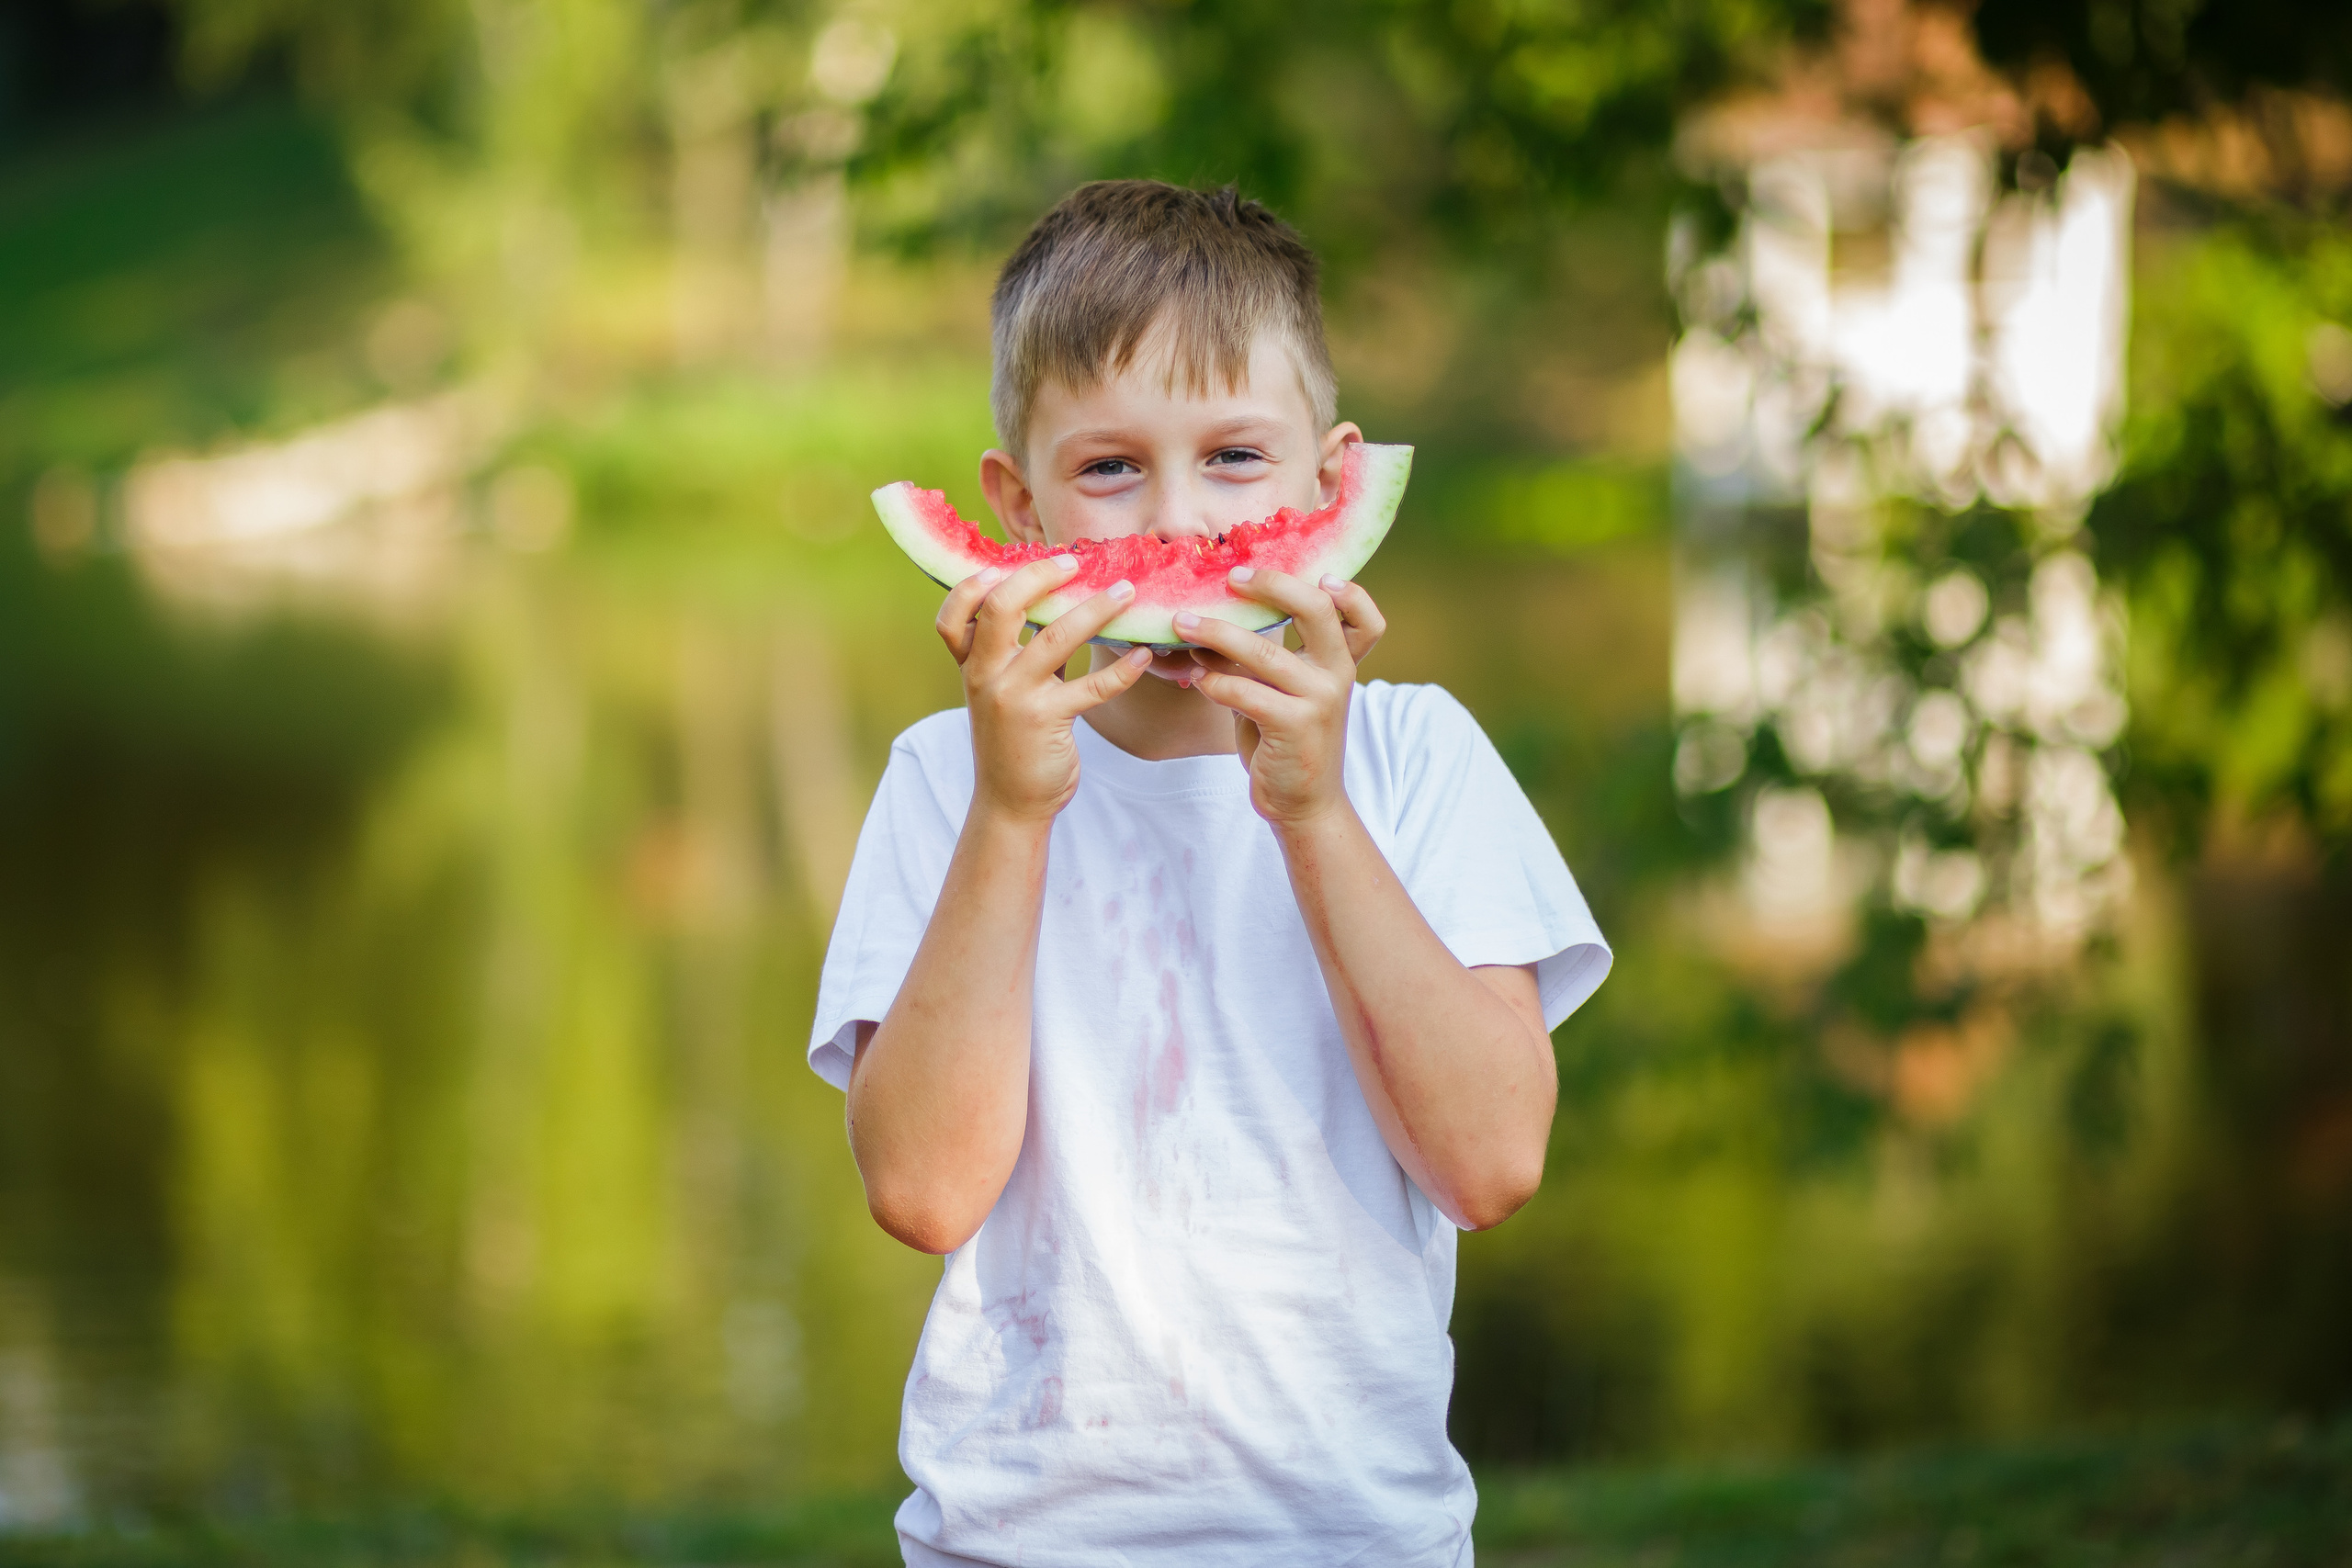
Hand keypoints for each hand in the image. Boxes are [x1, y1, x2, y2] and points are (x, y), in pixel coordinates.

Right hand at [936, 556, 1153, 822]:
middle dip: (1039, 576)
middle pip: (1001, 608)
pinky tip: (1143, 656)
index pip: (952, 616)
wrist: (1010, 802)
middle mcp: (986, 677)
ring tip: (1126, 592)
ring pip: (1055, 638)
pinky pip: (1092, 687)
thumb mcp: (1001, 693)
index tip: (1011, 561)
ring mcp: (1015, 698)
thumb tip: (1055, 604)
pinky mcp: (1047, 721)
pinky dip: (1122, 670)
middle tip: (1074, 561)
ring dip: (1096, 610)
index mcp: (972, 667)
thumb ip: (1017, 653)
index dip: (974, 583)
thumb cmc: (1012, 741)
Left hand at [1178, 570, 1386, 827]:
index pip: (1367, 620)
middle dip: (1271, 585)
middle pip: (1316, 610)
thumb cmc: (1286, 739)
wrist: (1303, 802)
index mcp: (1341, 663)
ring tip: (1183, 624)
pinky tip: (1195, 679)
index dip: (1352, 593)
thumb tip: (1208, 618)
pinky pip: (1245, 692)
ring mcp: (1319, 700)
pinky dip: (1214, 682)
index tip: (1318, 574)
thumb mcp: (1287, 693)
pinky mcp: (1294, 727)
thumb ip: (1268, 658)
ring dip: (1216, 634)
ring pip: (1264, 652)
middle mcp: (1337, 675)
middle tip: (1231, 576)